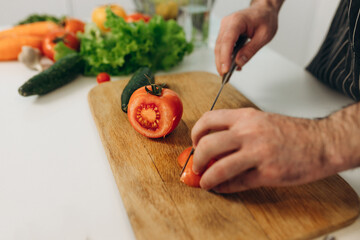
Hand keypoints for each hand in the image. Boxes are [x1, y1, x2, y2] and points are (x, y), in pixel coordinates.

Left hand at [191, 108, 339, 192]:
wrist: (322, 142)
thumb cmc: (293, 132)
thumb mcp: (261, 121)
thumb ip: (237, 130)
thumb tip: (214, 144)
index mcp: (246, 117)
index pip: (209, 119)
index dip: (196, 133)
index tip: (194, 143)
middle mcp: (249, 132)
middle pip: (207, 145)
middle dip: (197, 159)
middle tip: (196, 166)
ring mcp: (258, 154)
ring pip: (219, 168)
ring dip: (206, 178)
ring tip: (205, 182)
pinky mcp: (267, 173)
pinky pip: (237, 183)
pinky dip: (224, 187)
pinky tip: (222, 187)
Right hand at [215, 1, 280, 74]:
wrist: (264, 10)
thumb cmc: (265, 19)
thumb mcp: (264, 36)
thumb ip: (251, 49)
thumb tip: (239, 62)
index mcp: (237, 20)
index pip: (227, 40)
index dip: (225, 57)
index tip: (225, 70)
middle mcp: (227, 23)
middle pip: (220, 46)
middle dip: (221, 62)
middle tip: (224, 76)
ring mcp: (225, 27)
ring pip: (219, 47)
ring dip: (221, 61)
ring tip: (226, 74)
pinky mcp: (225, 32)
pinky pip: (222, 46)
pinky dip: (225, 56)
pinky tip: (230, 65)